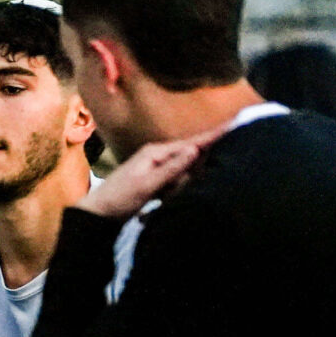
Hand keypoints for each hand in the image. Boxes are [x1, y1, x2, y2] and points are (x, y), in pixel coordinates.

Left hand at [77, 129, 220, 221]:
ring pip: (185, 170)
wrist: (97, 214)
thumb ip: (171, 168)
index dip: (216, 134)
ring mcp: (157, 168)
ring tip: (168, 195)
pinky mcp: (156, 181)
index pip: (193, 142)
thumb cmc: (119, 199)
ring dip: (186, 182)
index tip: (238, 121)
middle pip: (192, 155)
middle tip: (184, 183)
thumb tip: (194, 150)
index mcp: (156, 152)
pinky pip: (176, 180)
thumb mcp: (146, 184)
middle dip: (200, 166)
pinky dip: (178, 188)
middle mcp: (158, 156)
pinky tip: (170, 197)